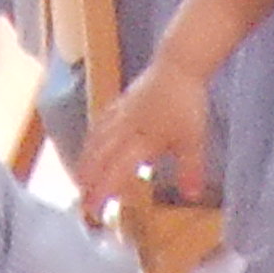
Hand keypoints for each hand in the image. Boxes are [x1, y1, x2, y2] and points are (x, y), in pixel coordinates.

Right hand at [76, 63, 209, 218]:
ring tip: (79, 179)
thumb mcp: (194, 139)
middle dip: (89, 181)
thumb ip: (190, 168)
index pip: (117, 170)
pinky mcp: (120, 102)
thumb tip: (192, 197)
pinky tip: (89, 145)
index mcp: (143, 139)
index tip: (94, 209)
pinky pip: (100, 123)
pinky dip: (91, 138)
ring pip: (96, 141)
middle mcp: (126, 128)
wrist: (179, 63)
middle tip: (81, 201)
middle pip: (100, 158)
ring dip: (86, 162)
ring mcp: (120, 114)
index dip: (103, 190)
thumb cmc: (188, 103)